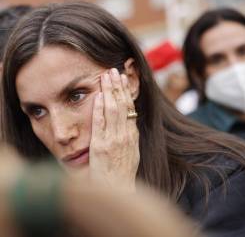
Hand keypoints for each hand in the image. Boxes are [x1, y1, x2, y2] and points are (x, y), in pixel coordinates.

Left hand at [89, 68, 139, 190]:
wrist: (118, 188)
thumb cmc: (124, 171)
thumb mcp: (133, 152)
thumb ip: (130, 136)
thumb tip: (130, 122)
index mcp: (132, 135)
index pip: (130, 108)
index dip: (126, 92)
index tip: (123, 79)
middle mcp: (124, 134)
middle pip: (122, 105)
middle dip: (117, 86)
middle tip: (114, 70)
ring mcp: (113, 139)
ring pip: (112, 110)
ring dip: (109, 92)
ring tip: (106, 76)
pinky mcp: (100, 145)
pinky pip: (100, 123)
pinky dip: (98, 109)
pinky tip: (97, 96)